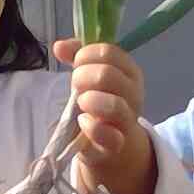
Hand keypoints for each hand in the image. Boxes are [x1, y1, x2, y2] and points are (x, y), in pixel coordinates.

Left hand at [56, 39, 154, 193]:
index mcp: (130, 72)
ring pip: (114, 106)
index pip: (109, 52)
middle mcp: (134, 95)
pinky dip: (92, 127)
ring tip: (81, 103)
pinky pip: (108, 136)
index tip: (77, 63)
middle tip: (76, 85)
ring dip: (90, 101)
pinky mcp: (115, 146)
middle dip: (83, 77)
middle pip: (107, 75)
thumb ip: (78, 57)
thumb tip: (59, 46)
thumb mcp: (93, 76)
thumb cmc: (101, 103)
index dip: (86, 54)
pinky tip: (83, 122)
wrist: (115, 146)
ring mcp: (127, 121)